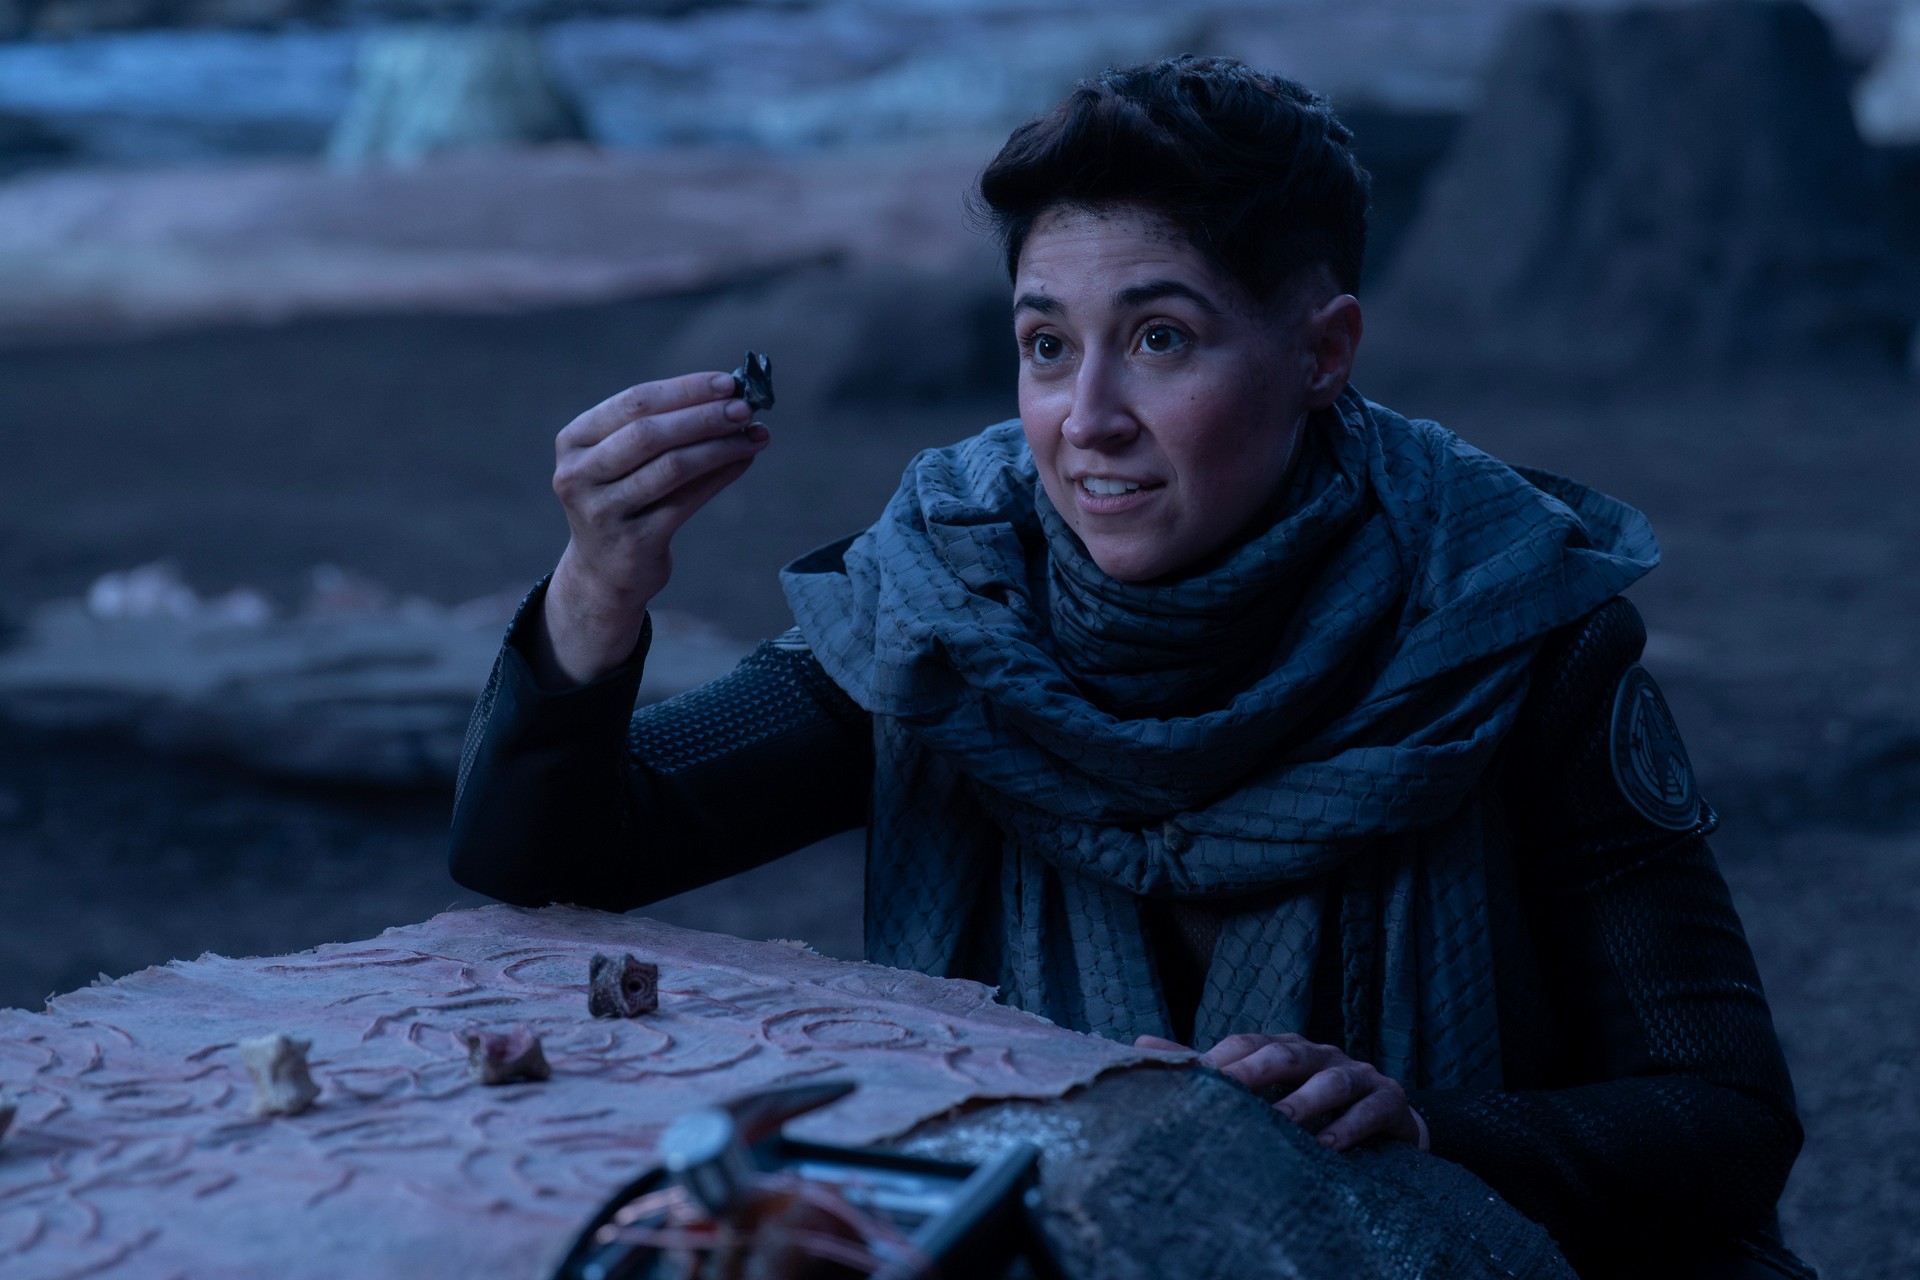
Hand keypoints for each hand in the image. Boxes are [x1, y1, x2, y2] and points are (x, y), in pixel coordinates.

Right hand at [538, 371, 768, 685]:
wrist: (602, 572)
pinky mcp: (633, 543)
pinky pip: (686, 501)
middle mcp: (579, 475)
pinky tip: (744, 461)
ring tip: (756, 435)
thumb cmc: (623, 499)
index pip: (634, 402)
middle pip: (650, 434)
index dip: (685, 390)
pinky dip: (719, 477)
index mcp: (574, 441)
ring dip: (720, 447)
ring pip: (672, 468)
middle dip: (704, 417)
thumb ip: (663, 427)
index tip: (728, 382)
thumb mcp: (623, 459)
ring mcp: (602, 512)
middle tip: (746, 409)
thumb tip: (730, 397)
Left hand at [1136, 1032, 1427, 1152]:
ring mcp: (1358, 1074)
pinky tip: (1329, 1145)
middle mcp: (1320, 1054)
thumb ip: (1208, 1068)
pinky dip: (1349, 1126)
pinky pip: (1370, 1110)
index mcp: (1286, 1046)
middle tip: (1230, 1090)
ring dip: (1306, 1101)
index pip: (1249, 1043)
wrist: (1387, 1120)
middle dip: (1258, 1070)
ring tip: (1283, 1122)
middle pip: (1287, 1054)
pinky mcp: (1389, 1101)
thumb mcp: (1262, 1086)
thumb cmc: (1309, 1102)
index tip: (1195, 1077)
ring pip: (1332, 1081)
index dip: (1224, 1058)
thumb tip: (1140, 1042)